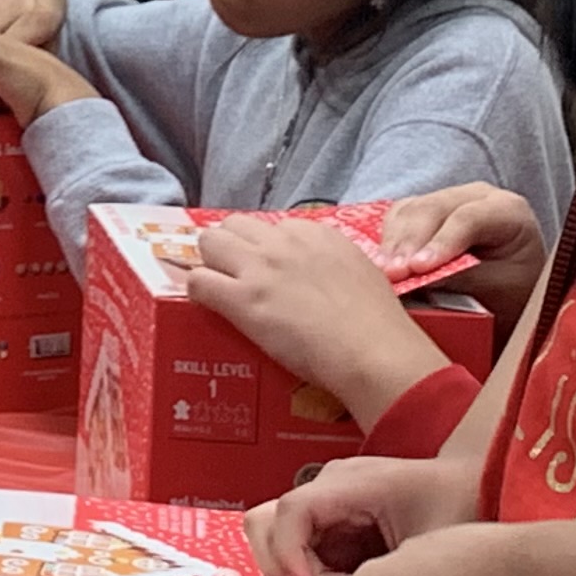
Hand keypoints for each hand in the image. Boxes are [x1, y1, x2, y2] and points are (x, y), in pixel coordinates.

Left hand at [184, 215, 446, 425]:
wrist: (372, 351)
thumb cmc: (377, 324)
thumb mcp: (360, 272)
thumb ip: (333, 264)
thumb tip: (321, 276)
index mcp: (315, 233)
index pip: (270, 226)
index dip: (263, 248)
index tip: (265, 268)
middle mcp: (282, 242)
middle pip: (233, 225)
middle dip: (229, 247)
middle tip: (234, 275)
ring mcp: (259, 268)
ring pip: (208, 242)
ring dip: (209, 264)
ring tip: (219, 287)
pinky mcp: (242, 300)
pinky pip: (198, 281)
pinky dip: (198, 292)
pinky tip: (209, 306)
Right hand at [246, 449, 482, 575]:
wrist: (484, 492)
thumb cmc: (463, 510)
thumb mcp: (430, 544)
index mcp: (352, 482)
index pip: (292, 511)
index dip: (288, 555)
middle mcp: (329, 486)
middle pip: (266, 520)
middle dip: (277, 567)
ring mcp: (328, 503)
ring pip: (274, 536)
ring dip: (288, 573)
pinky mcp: (334, 523)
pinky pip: (300, 550)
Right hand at [377, 182, 548, 321]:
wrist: (513, 295)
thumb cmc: (513, 294)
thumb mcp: (499, 290)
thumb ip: (462, 279)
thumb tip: (419, 279)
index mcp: (508, 210)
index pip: (469, 218)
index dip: (441, 241)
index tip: (420, 268)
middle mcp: (477, 196)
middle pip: (434, 209)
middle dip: (409, 242)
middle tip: (393, 273)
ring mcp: (449, 199)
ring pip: (411, 209)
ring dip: (393, 242)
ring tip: (383, 271)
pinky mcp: (426, 210)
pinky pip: (399, 216)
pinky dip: (388, 239)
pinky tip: (381, 263)